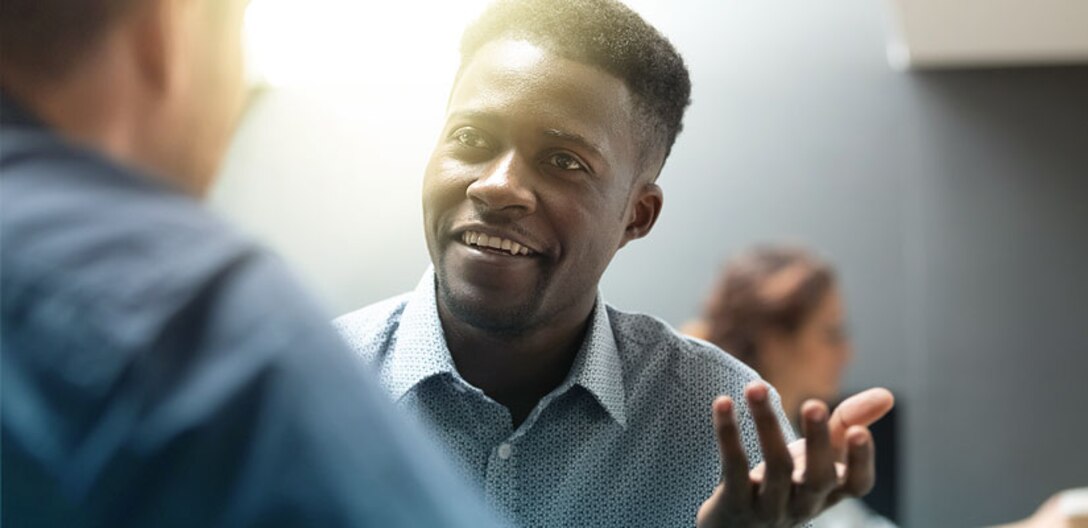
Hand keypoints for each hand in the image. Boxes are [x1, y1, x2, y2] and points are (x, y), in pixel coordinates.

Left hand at [696, 383, 894, 527]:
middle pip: (818, 478)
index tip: (860, 431)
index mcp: (829, 492)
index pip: (857, 485)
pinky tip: (723, 402)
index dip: (861, 461)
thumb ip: (849, 423)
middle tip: (814, 403)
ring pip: (775, 468)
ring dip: (766, 423)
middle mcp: (804, 505)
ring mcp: (769, 509)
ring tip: (755, 386)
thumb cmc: (786, 483)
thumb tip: (888, 395)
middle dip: (818, 441)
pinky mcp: (734, 505)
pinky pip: (733, 468)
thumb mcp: (818, 456)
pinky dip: (728, 435)